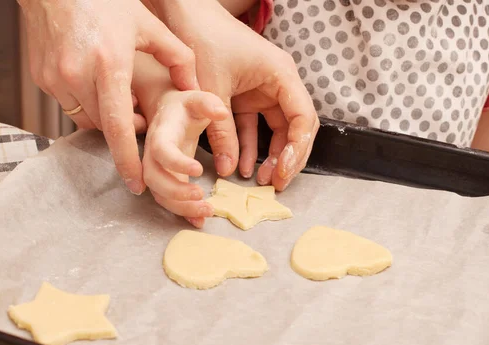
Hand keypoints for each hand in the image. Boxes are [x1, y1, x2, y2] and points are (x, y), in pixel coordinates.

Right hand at [18, 0, 196, 194]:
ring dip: (106, 117)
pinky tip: (96, 83)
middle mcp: (78, 76)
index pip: (119, 128)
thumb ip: (179, 58)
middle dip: (125, 129)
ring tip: (118, 94)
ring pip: (87, 118)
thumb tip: (194, 90)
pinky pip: (70, 105)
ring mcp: (56, 78)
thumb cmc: (107, 1)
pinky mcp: (42, 77)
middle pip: (105, 127)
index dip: (129, 161)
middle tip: (138, 115)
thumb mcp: (149, 25)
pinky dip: (87, 103)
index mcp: (110, 65)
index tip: (137, 184)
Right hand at [143, 91, 228, 227]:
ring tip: (207, 211)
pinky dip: (183, 211)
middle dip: (175, 192)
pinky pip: (168, 199)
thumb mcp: (197, 96)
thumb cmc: (184, 103)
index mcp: (162, 132)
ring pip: (159, 193)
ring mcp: (158, 168)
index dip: (175, 162)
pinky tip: (200, 219)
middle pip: (154, 178)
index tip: (198, 170)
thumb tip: (221, 111)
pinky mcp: (167, 178)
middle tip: (202, 197)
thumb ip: (208, 102)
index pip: (160, 149)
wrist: (168, 109)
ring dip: (180, 207)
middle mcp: (154, 152)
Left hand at [155, 0, 318, 190]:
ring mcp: (265, 90)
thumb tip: (227, 169)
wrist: (184, 14)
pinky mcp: (248, 96)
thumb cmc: (202, 39)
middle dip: (289, 157)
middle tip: (278, 184)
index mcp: (281, 75)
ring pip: (278, 130)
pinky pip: (256, 127)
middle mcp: (279, 83)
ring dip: (272, 155)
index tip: (284, 171)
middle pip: (297, 127)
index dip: (297, 149)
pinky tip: (242, 166)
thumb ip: (221, 131)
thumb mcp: (211, 90)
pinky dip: (250, 146)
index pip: (303, 118)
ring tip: (263, 180)